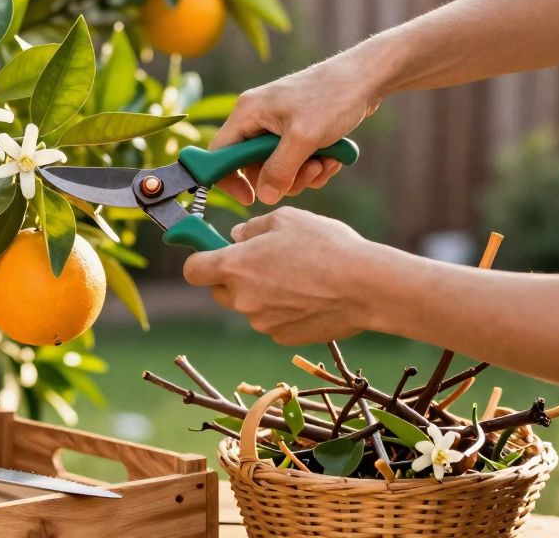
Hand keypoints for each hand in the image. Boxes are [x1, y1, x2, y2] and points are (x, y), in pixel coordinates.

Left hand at [182, 208, 389, 344]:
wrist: (365, 287)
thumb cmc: (325, 246)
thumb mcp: (286, 219)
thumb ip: (253, 228)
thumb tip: (237, 237)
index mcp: (234, 267)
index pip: (194, 270)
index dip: (201, 260)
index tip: (214, 252)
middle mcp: (241, 299)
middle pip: (221, 291)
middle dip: (234, 278)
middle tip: (264, 261)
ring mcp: (262, 322)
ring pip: (250, 306)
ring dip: (262, 294)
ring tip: (298, 276)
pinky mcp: (283, 338)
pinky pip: (273, 321)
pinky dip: (283, 310)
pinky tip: (310, 295)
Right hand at [213, 55, 381, 204]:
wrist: (366, 78)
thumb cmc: (333, 97)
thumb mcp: (304, 138)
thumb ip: (280, 170)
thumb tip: (264, 197)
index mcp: (248, 113)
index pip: (220, 154)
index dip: (229, 179)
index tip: (250, 198)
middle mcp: (258, 119)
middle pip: (253, 167)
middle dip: (283, 178)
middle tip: (309, 171)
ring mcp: (278, 126)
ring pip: (278, 168)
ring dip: (303, 174)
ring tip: (326, 162)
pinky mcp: (298, 131)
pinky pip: (296, 162)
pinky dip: (314, 166)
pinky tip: (333, 158)